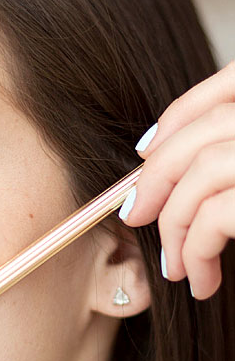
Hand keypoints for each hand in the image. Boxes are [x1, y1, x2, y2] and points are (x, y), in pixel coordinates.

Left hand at [119, 61, 234, 298]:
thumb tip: (161, 152)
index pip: (230, 82)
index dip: (179, 114)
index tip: (145, 150)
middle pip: (206, 130)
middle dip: (155, 176)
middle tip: (134, 214)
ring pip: (203, 174)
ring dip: (174, 225)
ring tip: (174, 266)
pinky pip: (216, 217)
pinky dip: (194, 250)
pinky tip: (200, 278)